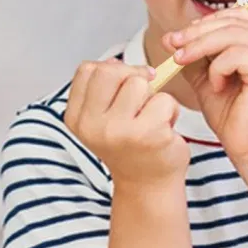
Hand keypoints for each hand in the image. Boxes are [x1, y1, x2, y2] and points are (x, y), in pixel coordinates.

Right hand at [64, 59, 189, 189]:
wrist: (148, 186)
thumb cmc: (129, 143)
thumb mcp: (103, 116)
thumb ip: (103, 87)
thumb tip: (114, 61)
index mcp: (77, 118)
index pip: (87, 70)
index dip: (109, 70)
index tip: (120, 87)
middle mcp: (94, 126)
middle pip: (111, 71)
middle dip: (131, 78)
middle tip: (139, 99)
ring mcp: (120, 131)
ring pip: (140, 82)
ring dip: (153, 96)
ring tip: (151, 118)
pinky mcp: (149, 135)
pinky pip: (165, 100)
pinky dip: (170, 111)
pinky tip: (164, 130)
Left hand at [165, 9, 247, 166]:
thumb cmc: (237, 123)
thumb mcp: (209, 82)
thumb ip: (195, 59)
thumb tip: (171, 38)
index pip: (234, 17)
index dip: (205, 23)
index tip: (178, 39)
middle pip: (231, 21)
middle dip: (196, 32)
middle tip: (173, 46)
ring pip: (232, 33)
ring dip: (200, 46)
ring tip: (183, 62)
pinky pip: (237, 53)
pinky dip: (218, 67)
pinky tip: (215, 86)